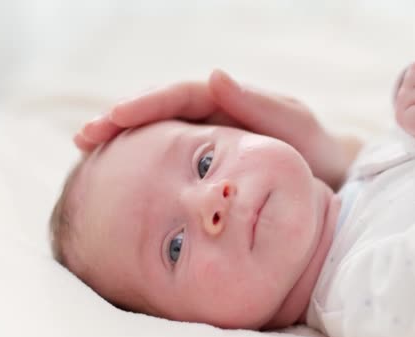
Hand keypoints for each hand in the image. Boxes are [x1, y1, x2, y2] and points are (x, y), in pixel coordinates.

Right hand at [74, 70, 361, 188]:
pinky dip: (142, 168)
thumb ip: (259, 106)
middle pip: (157, 113)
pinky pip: (168, 165)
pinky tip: (119, 180)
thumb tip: (214, 76)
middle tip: (85, 136)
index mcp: (228, 102)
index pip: (178, 95)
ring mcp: (205, 144)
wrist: (329, 183)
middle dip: (120, 121)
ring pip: (157, 139)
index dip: (145, 104)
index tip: (113, 117)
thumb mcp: (294, 128)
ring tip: (88, 155)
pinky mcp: (205, 170)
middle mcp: (211, 118)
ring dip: (124, 145)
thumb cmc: (315, 153)